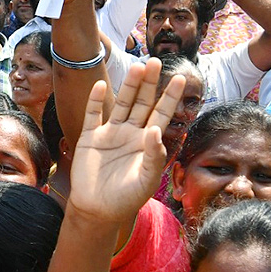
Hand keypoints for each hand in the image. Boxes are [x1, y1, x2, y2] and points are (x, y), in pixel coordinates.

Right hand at [66, 59, 185, 223]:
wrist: (97, 210)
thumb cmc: (126, 198)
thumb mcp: (146, 180)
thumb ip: (154, 156)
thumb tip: (156, 130)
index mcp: (147, 142)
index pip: (162, 114)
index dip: (170, 97)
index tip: (180, 78)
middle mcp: (130, 133)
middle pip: (142, 102)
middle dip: (149, 83)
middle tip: (155, 61)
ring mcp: (110, 134)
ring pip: (122, 103)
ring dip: (129, 86)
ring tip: (137, 67)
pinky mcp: (90, 137)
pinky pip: (93, 115)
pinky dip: (96, 100)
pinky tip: (100, 85)